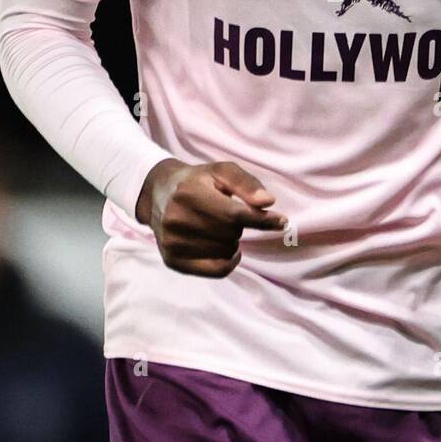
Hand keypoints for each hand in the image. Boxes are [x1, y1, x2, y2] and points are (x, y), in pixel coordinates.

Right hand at [135, 158, 287, 277]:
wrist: (158, 193)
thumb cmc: (198, 181)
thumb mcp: (221, 171)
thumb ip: (246, 183)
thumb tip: (268, 202)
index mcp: (190, 193)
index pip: (235, 214)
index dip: (262, 220)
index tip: (282, 222)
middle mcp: (177, 219)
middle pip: (232, 234)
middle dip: (238, 225)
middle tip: (225, 213)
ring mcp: (173, 242)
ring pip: (226, 252)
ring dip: (231, 241)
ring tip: (216, 226)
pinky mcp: (172, 260)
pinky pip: (216, 270)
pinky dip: (228, 261)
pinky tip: (225, 249)